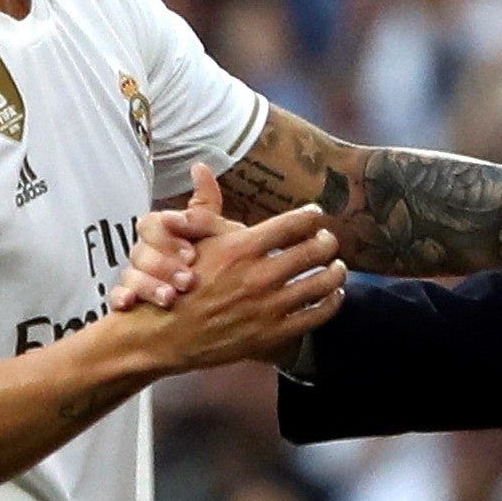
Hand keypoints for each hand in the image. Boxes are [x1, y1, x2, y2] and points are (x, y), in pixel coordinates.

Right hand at [99, 194, 347, 375]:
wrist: (163, 334)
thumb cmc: (178, 282)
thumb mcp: (192, 239)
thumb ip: (206, 204)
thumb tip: (202, 166)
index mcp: (242, 247)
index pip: (294, 223)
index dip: (311, 216)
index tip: (315, 215)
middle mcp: (259, 276)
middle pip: (315, 250)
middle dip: (328, 242)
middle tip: (329, 239)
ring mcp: (268, 307)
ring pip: (322, 283)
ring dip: (336, 271)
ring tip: (338, 266)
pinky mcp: (272, 334)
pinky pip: (316, 315)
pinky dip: (331, 303)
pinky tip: (333, 295)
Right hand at [112, 164, 232, 309]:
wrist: (224, 298)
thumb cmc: (221, 259)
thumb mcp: (221, 233)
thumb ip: (206, 208)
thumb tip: (198, 167)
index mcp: (165, 231)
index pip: (153, 224)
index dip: (168, 236)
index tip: (192, 253)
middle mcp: (148, 250)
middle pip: (140, 250)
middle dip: (163, 264)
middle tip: (188, 279)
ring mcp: (137, 274)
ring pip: (131, 273)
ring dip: (149, 284)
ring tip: (170, 298)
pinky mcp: (130, 298)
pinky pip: (116, 295)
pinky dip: (121, 297)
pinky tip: (130, 303)